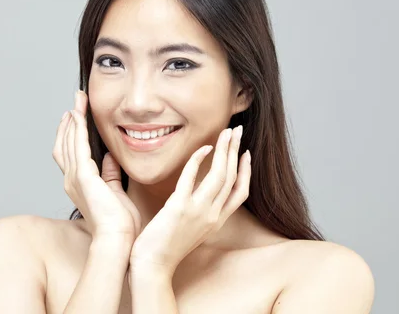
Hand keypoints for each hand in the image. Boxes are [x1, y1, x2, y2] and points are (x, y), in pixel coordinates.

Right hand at [52, 90, 141, 240]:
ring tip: (77, 102)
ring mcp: (75, 178)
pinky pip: (78, 147)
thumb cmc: (119, 222)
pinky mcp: (84, 176)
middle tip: (75, 102)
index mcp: (78, 184)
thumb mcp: (115, 191)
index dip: (70, 134)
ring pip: (69, 142)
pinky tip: (79, 116)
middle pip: (64, 144)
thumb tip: (111, 156)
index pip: (69, 153)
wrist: (118, 237)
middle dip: (69, 122)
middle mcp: (71, 180)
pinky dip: (77, 129)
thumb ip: (110, 174)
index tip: (74, 117)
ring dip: (73, 120)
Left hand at [129, 126, 250, 275]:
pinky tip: (203, 147)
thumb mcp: (193, 231)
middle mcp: (213, 216)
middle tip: (238, 130)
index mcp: (217, 221)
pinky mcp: (180, 208)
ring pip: (220, 175)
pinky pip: (192, 177)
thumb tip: (199, 195)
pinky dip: (199, 159)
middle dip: (237, 151)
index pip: (241, 193)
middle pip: (233, 177)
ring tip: (226, 131)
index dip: (246, 171)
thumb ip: (200, 212)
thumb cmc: (167, 248)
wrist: (153, 267)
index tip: (245, 153)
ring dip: (225, 149)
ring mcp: (198, 211)